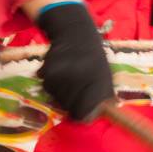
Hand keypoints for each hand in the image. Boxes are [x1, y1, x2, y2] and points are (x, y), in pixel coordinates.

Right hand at [37, 3, 113, 119]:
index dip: (82, 115)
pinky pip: (47, 86)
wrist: (76, 33)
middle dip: (70, 103)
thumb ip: (102, 96)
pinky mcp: (49, 70)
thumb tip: (94, 118)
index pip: (84, 113)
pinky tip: (59, 70)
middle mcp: (81, 80)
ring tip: (69, 77)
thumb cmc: (93, 56)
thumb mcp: (105, 74)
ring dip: (59, 92)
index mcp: (98, 82)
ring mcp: (64, 75)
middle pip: (68, 108)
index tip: (81, 113)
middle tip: (74, 90)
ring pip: (55, 97)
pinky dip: (51, 82)